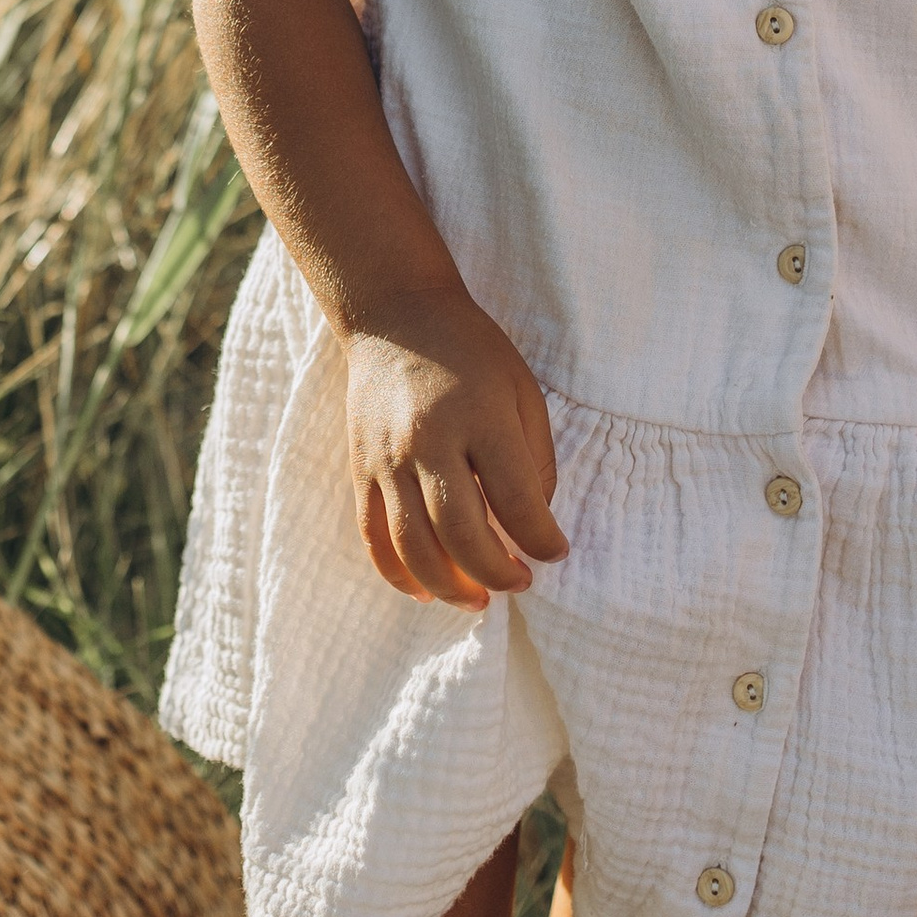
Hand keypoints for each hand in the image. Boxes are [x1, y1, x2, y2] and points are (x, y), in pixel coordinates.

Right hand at [345, 283, 570, 608]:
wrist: (394, 315)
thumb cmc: (471, 351)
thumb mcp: (522, 389)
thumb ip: (533, 458)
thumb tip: (534, 524)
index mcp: (479, 416)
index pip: (516, 499)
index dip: (542, 539)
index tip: (556, 553)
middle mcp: (429, 440)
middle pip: (461, 532)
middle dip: (496, 573)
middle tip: (521, 582)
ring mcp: (387, 457)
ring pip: (413, 545)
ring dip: (448, 586)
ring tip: (477, 602)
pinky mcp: (360, 468)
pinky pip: (373, 535)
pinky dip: (397, 572)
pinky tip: (424, 591)